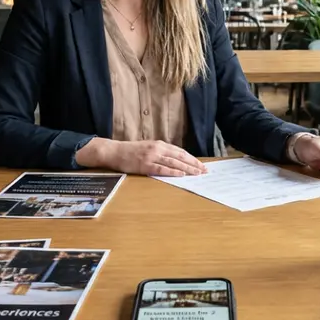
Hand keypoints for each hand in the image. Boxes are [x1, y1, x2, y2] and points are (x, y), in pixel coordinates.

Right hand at [77, 138, 207, 176]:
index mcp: (160, 144)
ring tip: (197, 174)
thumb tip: (177, 161)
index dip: (192, 159)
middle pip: (180, 157)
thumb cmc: (132, 151)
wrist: (115, 151)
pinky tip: (181, 175)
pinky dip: (173, 172)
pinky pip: (161, 169)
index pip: (180, 152)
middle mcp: (158, 149)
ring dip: (187, 168)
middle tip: (205, 171)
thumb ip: (162, 153)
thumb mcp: (149, 147)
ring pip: (174, 163)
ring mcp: (151, 156)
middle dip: (194, 164)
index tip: (202, 165)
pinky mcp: (145, 165)